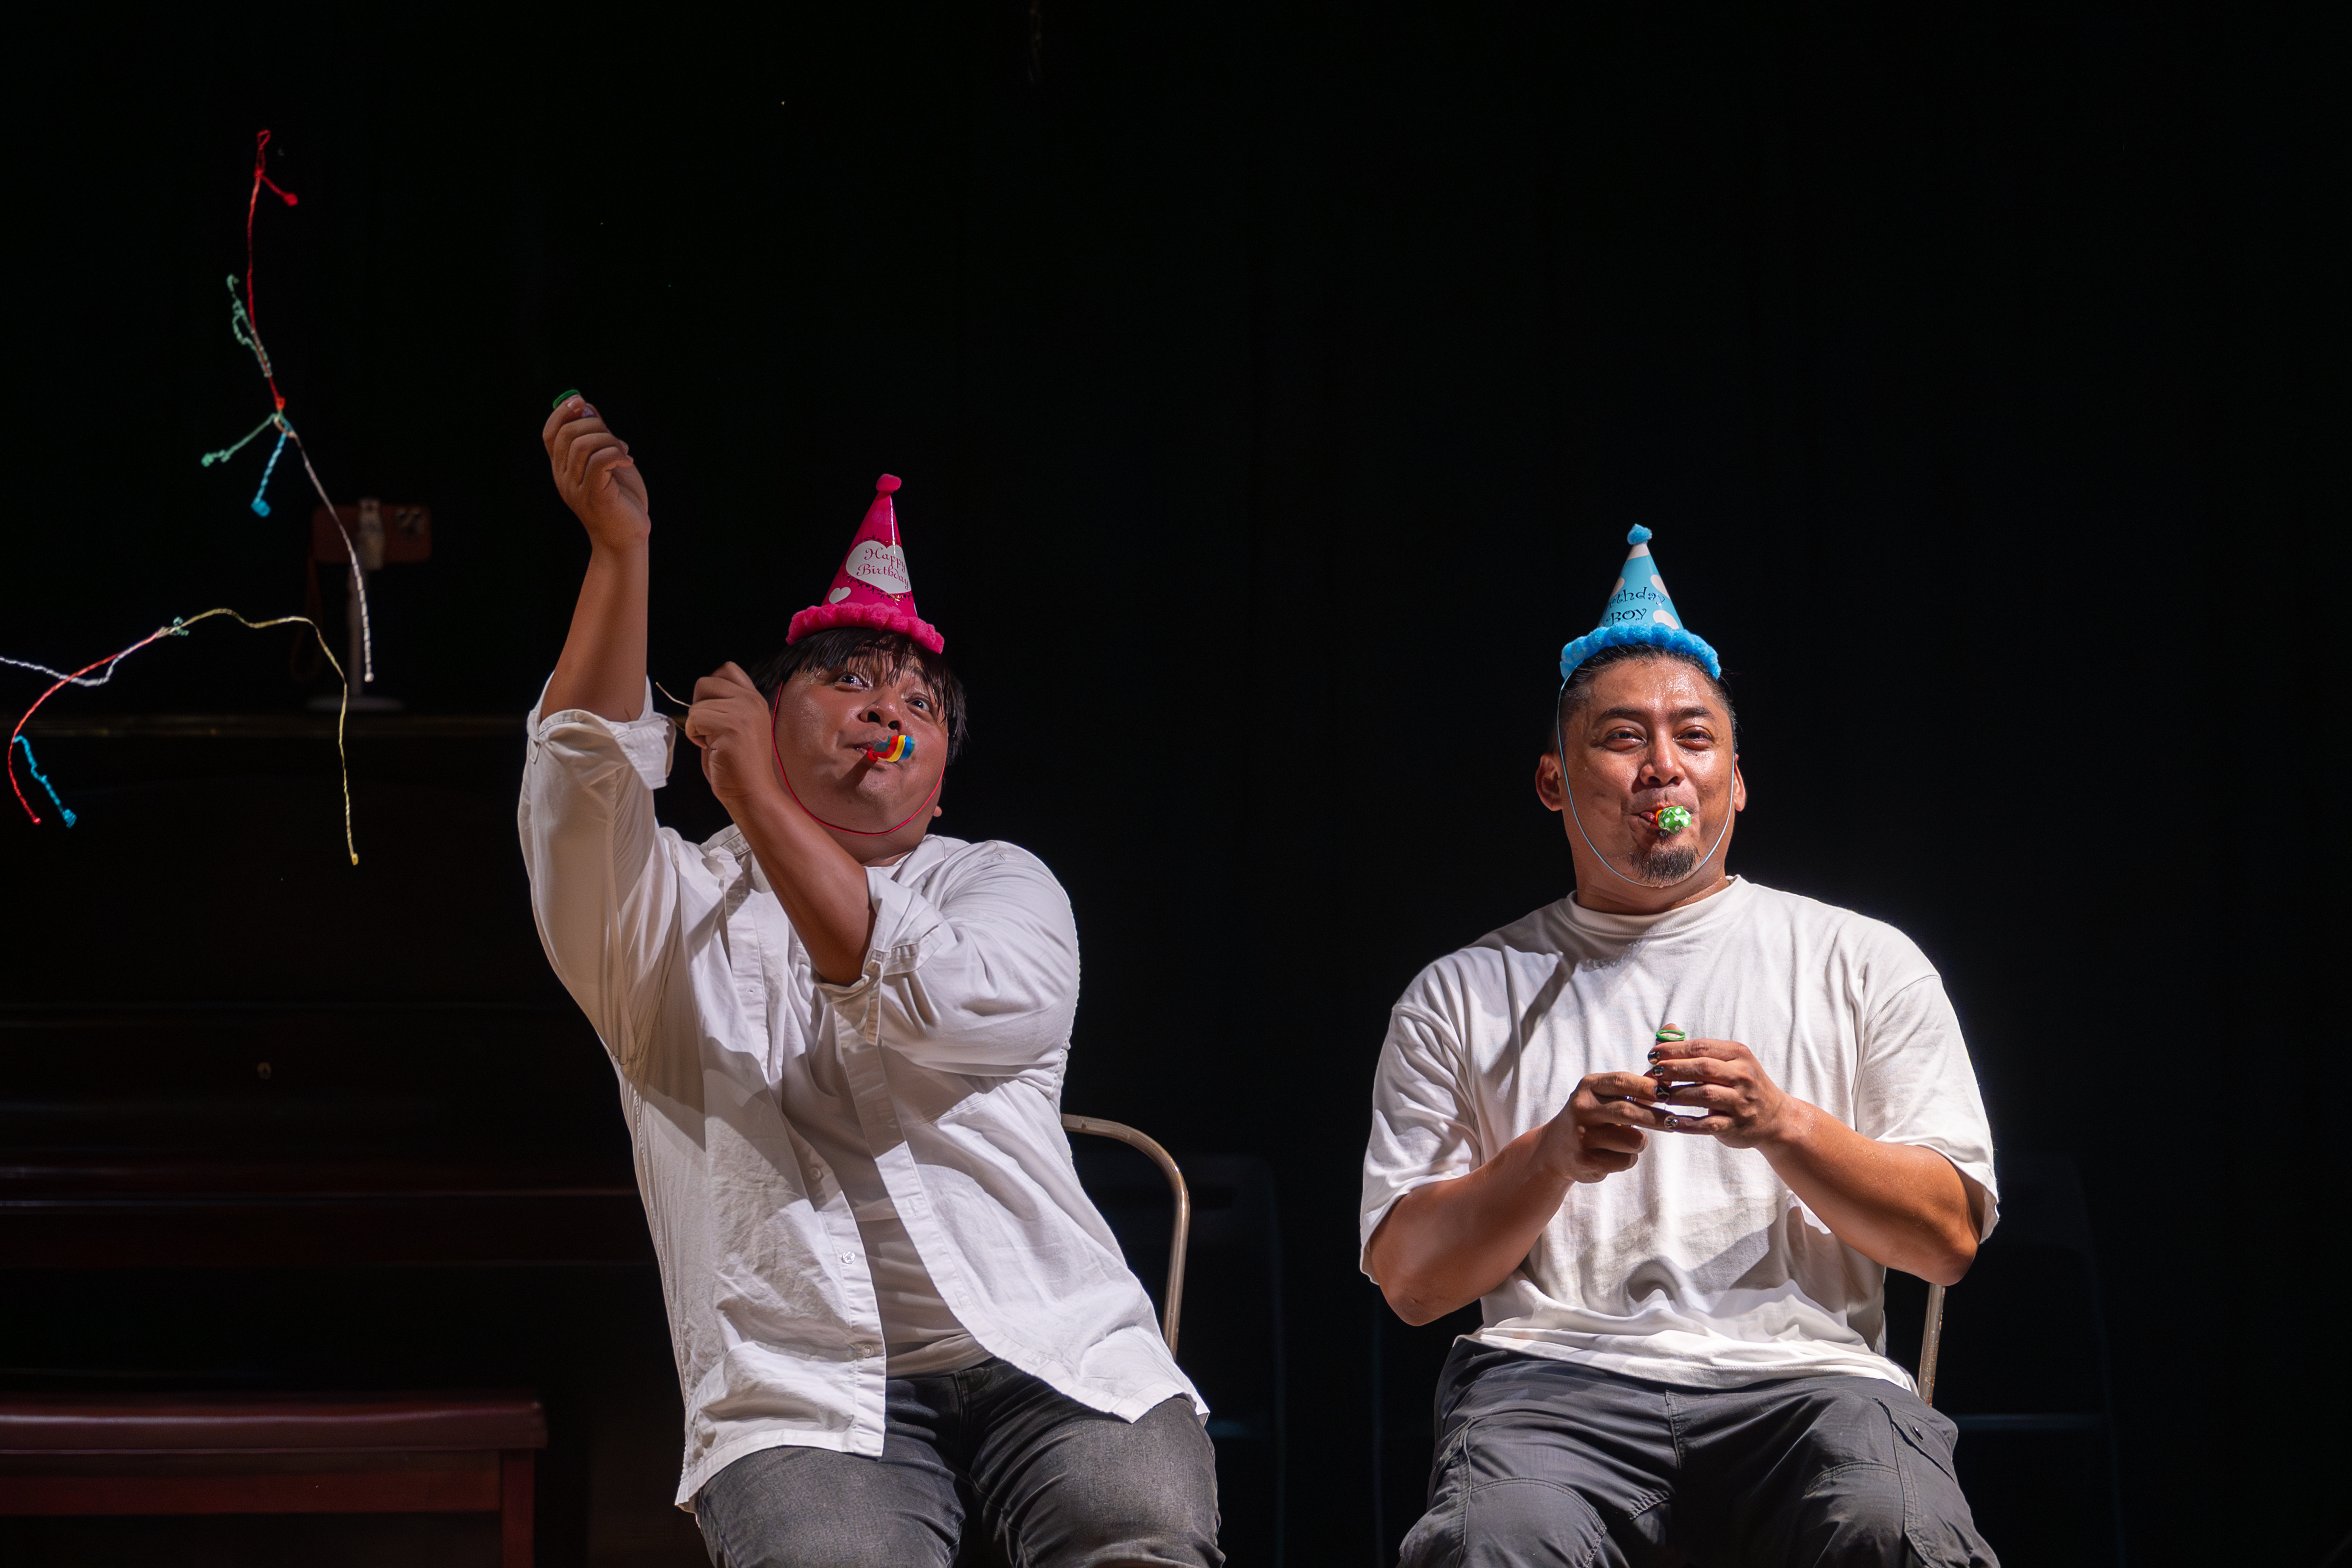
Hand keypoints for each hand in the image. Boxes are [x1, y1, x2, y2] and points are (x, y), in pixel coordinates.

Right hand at [542, 395, 648, 550]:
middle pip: (568, 435)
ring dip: (609, 441)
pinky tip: (627, 462)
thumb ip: (597, 438)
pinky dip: (616, 454)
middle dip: (594, 425)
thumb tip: (587, 407)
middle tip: (615, 438)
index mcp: (563, 468)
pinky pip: (599, 462)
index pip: (550, 434)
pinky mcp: (594, 497)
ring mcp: (576, 489)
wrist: (627, 538)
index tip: (579, 400)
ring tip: (624, 453)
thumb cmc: (621, 500)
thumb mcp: (608, 463)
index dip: (561, 413)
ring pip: (584, 446)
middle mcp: (564, 478)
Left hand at [682, 663, 776, 808]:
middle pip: (706, 682)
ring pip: (697, 704)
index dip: (710, 689)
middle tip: (711, 730)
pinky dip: (694, 735)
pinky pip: (695, 719)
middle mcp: (752, 701)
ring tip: (714, 743)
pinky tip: (711, 748)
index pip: (727, 669)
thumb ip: (727, 706)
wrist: (752, 792)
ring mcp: (743, 712)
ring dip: (697, 726)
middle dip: (699, 706)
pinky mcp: (731, 726)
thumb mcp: (739, 726)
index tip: (713, 714)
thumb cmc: (739, 766)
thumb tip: (702, 696)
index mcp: (755, 700)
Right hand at [1536, 1071, 1660, 1182]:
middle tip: (1673, 1121)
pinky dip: (1628, 1159)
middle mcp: (1582, 1108)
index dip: (1648, 1087)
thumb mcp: (1602, 1097)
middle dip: (1657, 1118)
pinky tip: (1613, 1154)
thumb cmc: (1591, 1118)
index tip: (1668, 1093)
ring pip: (1634, 1141)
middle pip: (1629, 1112)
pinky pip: (1626, 1160)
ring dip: (1640, 1142)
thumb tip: (1667, 1086)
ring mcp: (1582, 1135)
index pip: (1622, 1081)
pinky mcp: (1587, 1160)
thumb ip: (1630, 1091)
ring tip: (1629, 1141)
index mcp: (1588, 1087)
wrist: (1556, 1148)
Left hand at [1644, 1030, 1795, 1149]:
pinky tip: (1669, 1121)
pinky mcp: (1736, 1125)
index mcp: (1739, 1055)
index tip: (1652, 1054)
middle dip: (1674, 1069)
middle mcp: (1742, 1076)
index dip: (1674, 1050)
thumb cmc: (1742, 1084)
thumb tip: (1665, 1032)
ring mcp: (1741, 1102)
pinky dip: (1687, 1123)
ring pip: (1704, 1095)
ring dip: (1677, 1095)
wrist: (1775, 1118)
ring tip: (1657, 1095)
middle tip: (1652, 1073)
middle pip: (1703, 1069)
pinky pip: (1708, 1124)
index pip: (1702, 1048)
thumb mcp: (1729, 1061)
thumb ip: (1698, 1049)